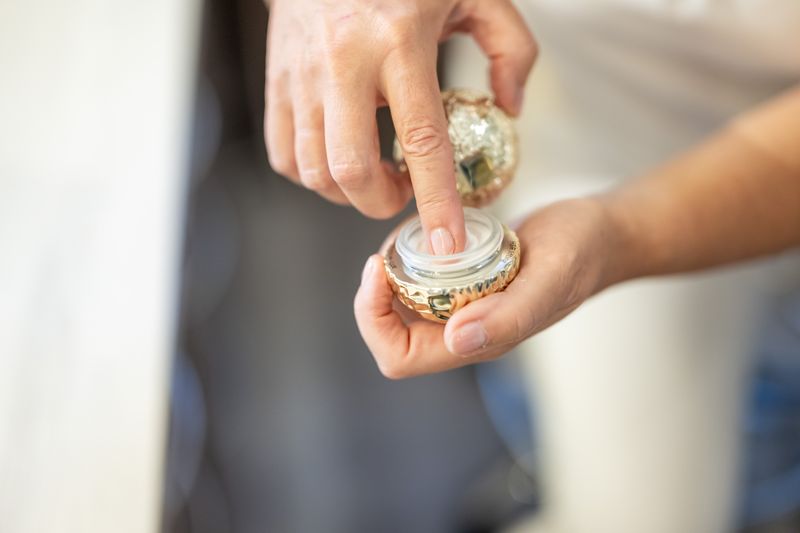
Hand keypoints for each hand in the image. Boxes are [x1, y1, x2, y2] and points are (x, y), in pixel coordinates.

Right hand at [265, 0, 535, 252]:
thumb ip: (510, 49)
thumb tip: (509, 108)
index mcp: (399, 41)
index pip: (421, 140)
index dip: (436, 201)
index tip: (446, 244)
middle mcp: (342, 63)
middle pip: (350, 170)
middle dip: (379, 203)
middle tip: (402, 194)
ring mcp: (301, 76)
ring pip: (313, 170)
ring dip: (348, 192)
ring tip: (374, 173)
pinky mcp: (277, 83)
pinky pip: (284, 154)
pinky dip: (312, 174)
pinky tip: (339, 157)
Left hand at [354, 198, 625, 377]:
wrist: (600, 232)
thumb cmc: (580, 254)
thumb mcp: (550, 280)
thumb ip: (510, 317)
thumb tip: (457, 341)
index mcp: (477, 342)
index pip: (399, 358)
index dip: (375, 322)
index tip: (379, 272)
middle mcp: (463, 329)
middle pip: (391, 334)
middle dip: (373, 297)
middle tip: (382, 254)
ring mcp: (462, 306)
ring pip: (400, 306)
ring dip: (388, 277)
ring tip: (397, 240)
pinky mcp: (464, 282)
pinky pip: (419, 280)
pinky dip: (406, 259)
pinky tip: (415, 232)